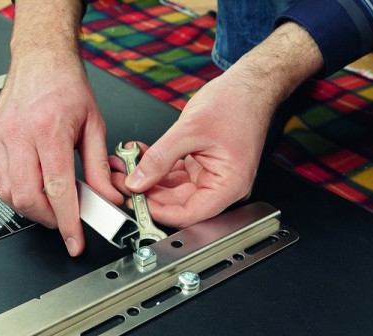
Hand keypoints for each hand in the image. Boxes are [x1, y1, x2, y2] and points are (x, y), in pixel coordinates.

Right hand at [0, 51, 121, 255]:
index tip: (74, 240)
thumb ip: (98, 166)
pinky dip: (16, 191)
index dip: (68, 222)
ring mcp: (0, 138)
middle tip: (64, 218)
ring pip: (8, 194)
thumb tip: (106, 196)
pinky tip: (33, 184)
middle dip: (47, 219)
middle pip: (26, 198)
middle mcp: (19, 135)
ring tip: (51, 200)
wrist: (40, 59)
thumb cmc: (65, 85)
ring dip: (31, 207)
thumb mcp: (93, 125)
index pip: (58, 190)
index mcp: (49, 130)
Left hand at [110, 72, 269, 227]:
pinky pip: (175, 175)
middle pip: (179, 203)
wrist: (248, 85)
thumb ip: (160, 158)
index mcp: (230, 184)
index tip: (137, 203)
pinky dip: (157, 167)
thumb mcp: (189, 130)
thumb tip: (137, 180)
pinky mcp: (202, 166)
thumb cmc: (237, 103)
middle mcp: (223, 185)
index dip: (161, 212)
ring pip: (173, 190)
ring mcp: (211, 176)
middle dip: (149, 194)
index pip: (190, 213)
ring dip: (149, 179)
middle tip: (124, 183)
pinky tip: (140, 158)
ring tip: (127, 168)